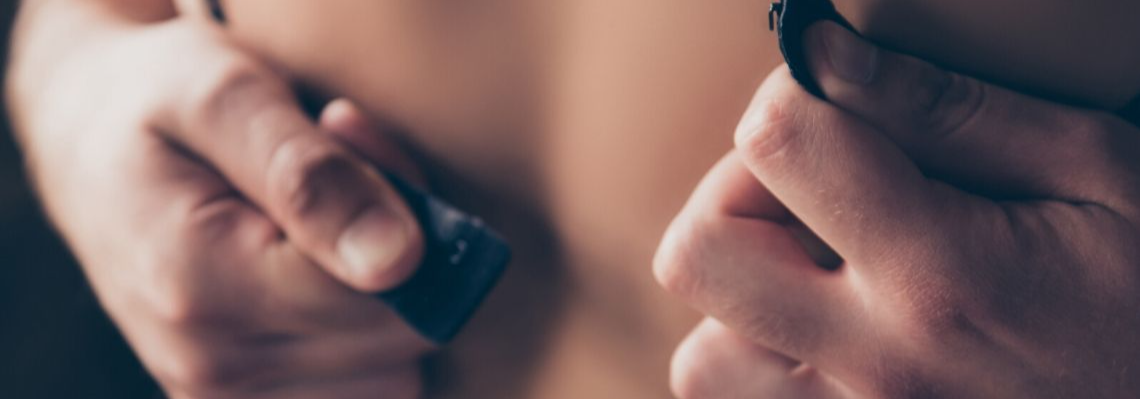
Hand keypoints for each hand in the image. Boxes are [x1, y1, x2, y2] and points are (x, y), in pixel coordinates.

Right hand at [8, 6, 428, 398]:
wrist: (91, 149)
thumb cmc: (161, 103)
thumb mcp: (224, 96)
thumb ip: (310, 175)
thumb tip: (399, 259)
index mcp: (202, 286)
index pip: (386, 292)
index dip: (410, 218)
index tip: (356, 142)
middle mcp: (213, 364)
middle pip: (400, 336)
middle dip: (405, 254)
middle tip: (347, 168)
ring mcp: (229, 395)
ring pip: (393, 367)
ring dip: (389, 295)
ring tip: (326, 221)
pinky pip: (365, 383)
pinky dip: (366, 329)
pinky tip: (324, 269)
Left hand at [655, 21, 1139, 397]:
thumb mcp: (1095, 174)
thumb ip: (952, 112)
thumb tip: (830, 56)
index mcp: (939, 276)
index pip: (775, 143)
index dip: (795, 97)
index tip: (838, 102)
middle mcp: (877, 364)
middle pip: (699, 254)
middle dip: (737, 195)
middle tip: (817, 188)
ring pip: (705, 353)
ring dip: (744, 294)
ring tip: (827, 273)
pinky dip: (760, 359)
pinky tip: (828, 328)